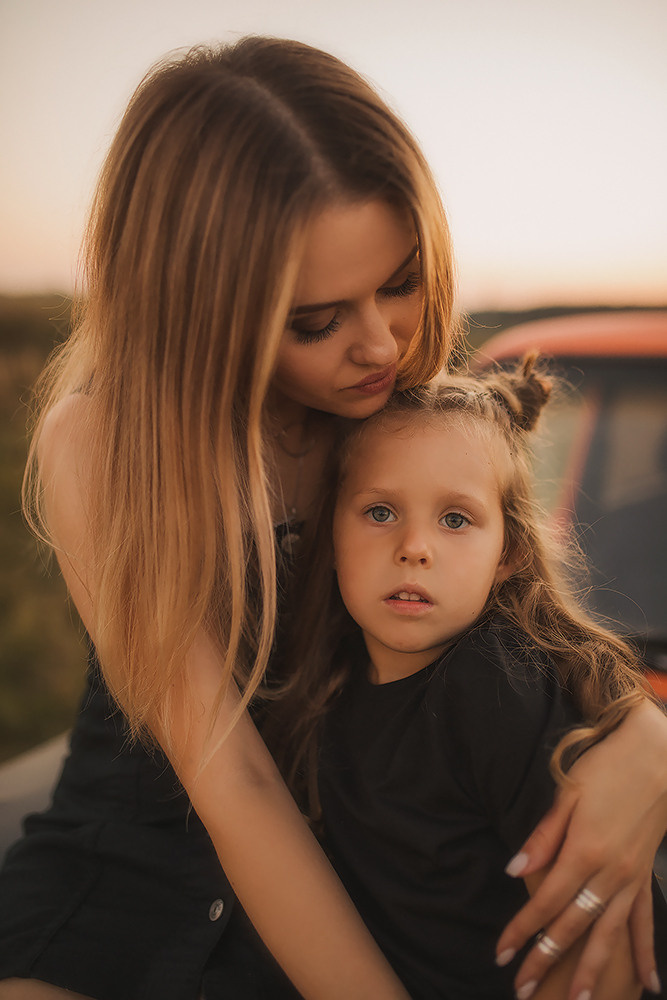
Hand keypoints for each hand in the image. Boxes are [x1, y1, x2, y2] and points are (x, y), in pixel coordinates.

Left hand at [496, 700, 666, 998]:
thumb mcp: (566, 794)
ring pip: (609, 935)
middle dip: (546, 960)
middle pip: (573, 927)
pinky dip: (646, 954)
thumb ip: (542, 838)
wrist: (656, 757)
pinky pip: (644, 922)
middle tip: (525, 991)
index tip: (502, 954)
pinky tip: (649, 984)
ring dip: (593, 971)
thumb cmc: (605, 769)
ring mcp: (631, 878)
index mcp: (583, 851)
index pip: (545, 902)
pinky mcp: (645, 875)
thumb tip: (513, 870)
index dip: (522, 930)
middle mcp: (609, 873)